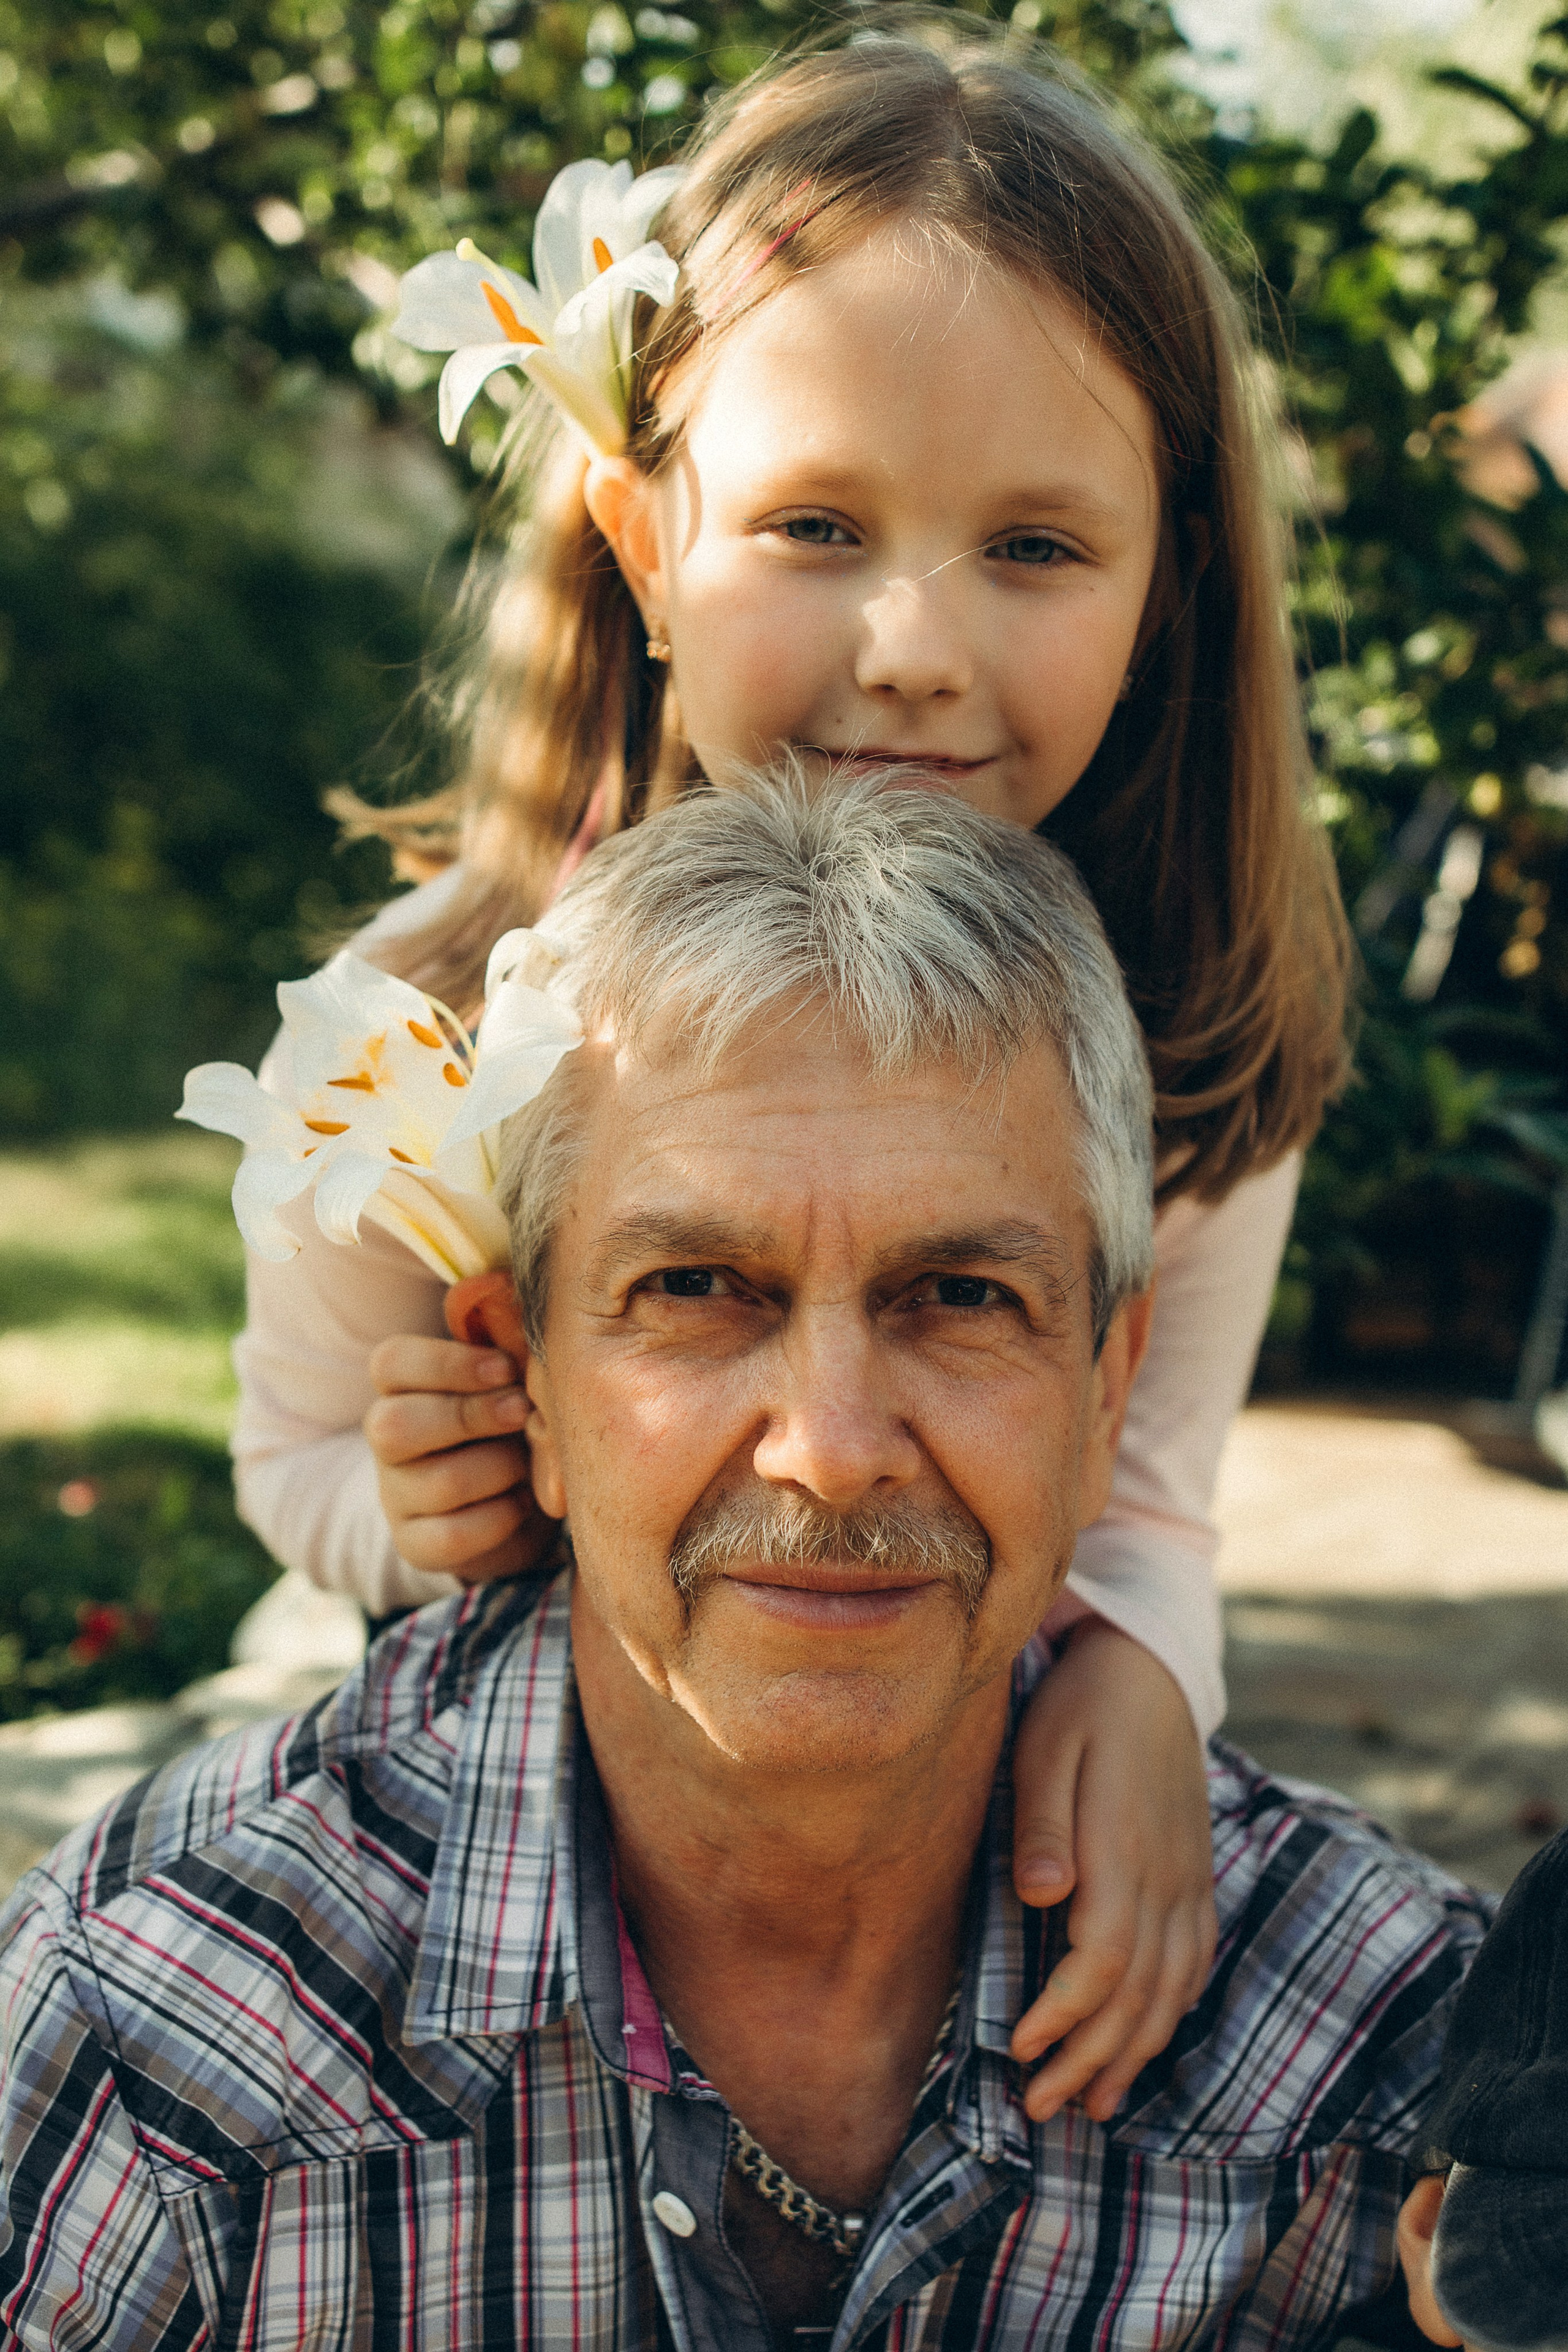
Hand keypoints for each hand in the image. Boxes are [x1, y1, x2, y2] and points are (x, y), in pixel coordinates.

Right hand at [364, 1282, 557, 1582]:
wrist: (518, 1497)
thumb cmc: (515, 1420)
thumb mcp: (512, 1379)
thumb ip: (508, 1346)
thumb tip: (510, 1301)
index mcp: (402, 1387)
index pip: (390, 1364)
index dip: (445, 1363)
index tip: (505, 1368)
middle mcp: (386, 1440)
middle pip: (394, 1425)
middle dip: (471, 1417)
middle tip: (524, 1412)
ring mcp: (396, 1496)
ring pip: (438, 1482)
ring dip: (499, 1468)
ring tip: (530, 1462)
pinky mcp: (415, 1545)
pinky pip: (453, 1536)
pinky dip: (500, 1518)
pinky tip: (523, 1502)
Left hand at [1008, 1619, 1216, 2123]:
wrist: (1149, 1668)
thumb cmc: (1083, 1705)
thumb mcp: (1046, 1747)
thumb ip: (1042, 1823)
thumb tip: (1039, 1895)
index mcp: (1125, 1851)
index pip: (1104, 1961)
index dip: (1065, 2017)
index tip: (1019, 2050)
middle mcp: (1167, 1878)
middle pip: (1138, 1994)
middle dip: (1089, 2060)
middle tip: (1039, 2109)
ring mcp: (1188, 1880)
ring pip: (1172, 1990)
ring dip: (1132, 2053)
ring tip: (1091, 2103)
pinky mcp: (1195, 1877)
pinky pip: (1194, 1962)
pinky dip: (1170, 2014)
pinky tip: (1145, 2042)